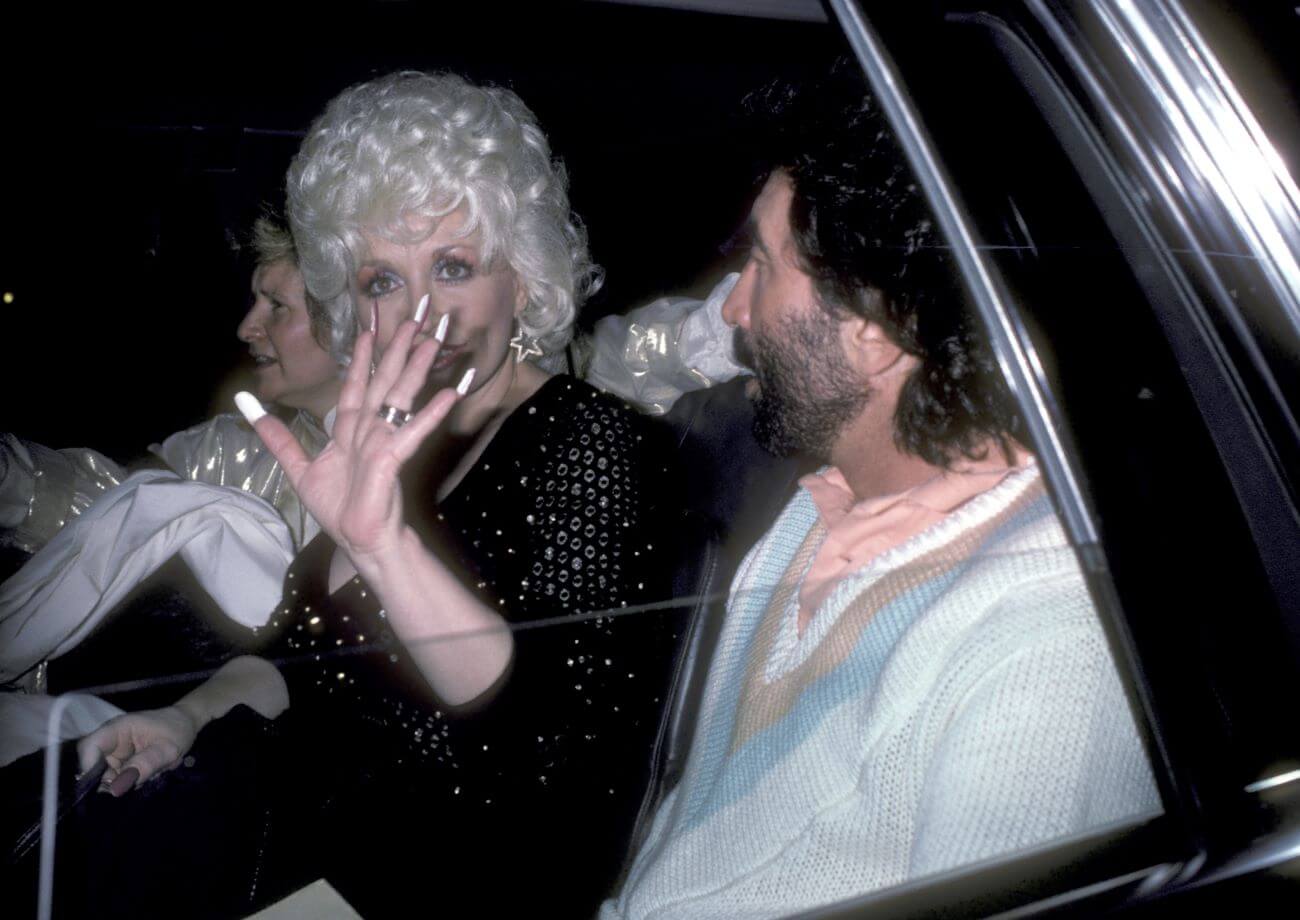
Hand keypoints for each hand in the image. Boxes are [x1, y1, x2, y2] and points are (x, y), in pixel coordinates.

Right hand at [76, 706, 198, 796]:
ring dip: (122, 784)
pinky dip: (128, 784)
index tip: (105, 784)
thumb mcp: (168, 748)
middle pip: (93, 766)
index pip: (89, 746)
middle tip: (133, 785)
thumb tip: (118, 787)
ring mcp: (114, 753)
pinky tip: (146, 778)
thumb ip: (145, 764)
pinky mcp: (121, 764)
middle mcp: (111, 741)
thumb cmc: (177, 730)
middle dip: (109, 781)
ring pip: (104, 777)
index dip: (89, 766)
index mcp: (118, 729)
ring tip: (147, 777)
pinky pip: (117, 779)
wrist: (186, 725)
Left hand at [237, 308, 469, 562]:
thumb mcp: (298, 468)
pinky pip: (413, 431)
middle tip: (414, 316)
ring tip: (433, 339)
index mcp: (349, 430)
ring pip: (400, 395)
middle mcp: (369, 429)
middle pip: (384, 380)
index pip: (356, 385)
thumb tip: (244, 404)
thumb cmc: (338, 508)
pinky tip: (449, 393)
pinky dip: (430, 413)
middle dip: (397, 347)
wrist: (358, 540)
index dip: (362, 357)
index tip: (369, 329)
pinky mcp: (393, 458)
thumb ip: (277, 437)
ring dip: (417, 366)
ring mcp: (384, 441)